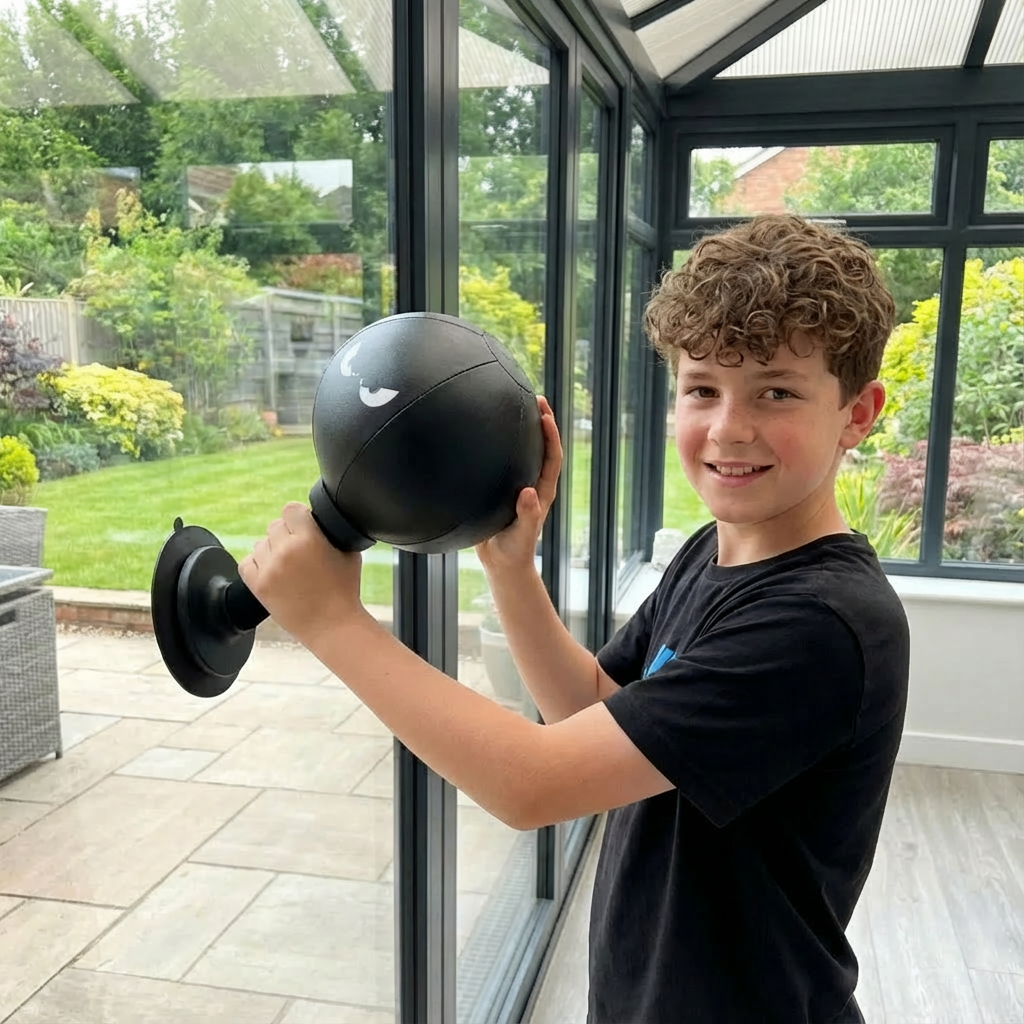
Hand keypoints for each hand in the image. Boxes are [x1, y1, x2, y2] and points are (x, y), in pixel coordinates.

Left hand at [238, 501, 364, 644]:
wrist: (332, 626)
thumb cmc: (345, 591)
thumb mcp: (349, 553)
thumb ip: (333, 532)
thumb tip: (321, 521)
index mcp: (309, 539)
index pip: (291, 510)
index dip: (298, 517)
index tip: (303, 526)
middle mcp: (285, 550)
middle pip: (275, 526)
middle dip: (287, 535)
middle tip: (300, 552)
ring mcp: (269, 569)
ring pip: (260, 544)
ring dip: (272, 550)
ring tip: (289, 566)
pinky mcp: (258, 586)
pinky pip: (247, 562)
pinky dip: (258, 565)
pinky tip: (273, 572)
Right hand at [475, 395, 561, 571]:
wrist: (501, 563)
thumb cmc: (514, 551)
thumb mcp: (521, 535)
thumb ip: (527, 516)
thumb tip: (528, 493)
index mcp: (542, 492)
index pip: (552, 458)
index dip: (551, 436)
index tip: (545, 415)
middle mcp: (534, 484)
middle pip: (543, 447)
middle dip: (543, 422)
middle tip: (536, 397)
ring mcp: (519, 485)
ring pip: (525, 452)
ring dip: (524, 429)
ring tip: (517, 404)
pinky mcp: (503, 489)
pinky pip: (505, 461)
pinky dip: (502, 444)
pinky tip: (486, 432)